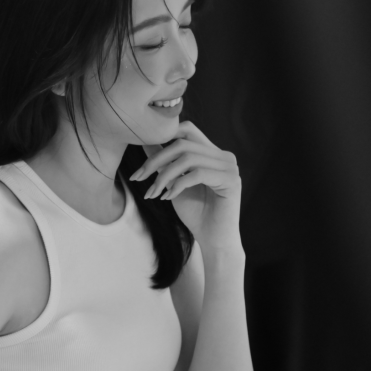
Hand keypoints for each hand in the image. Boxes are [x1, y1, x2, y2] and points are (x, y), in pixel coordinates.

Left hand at [130, 121, 241, 248]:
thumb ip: (164, 162)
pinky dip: (178, 184)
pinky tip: (168, 197)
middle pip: (183, 143)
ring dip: (164, 175)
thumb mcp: (173, 183)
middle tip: (139, 178)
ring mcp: (230, 167)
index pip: (187, 130)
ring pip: (188, 158)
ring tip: (154, 192)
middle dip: (156, 159)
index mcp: (212, 153)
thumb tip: (145, 141)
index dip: (163, 139)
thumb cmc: (195, 213)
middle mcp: (224, 156)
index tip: (143, 162)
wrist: (212, 240)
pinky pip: (198, 174)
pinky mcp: (231, 180)